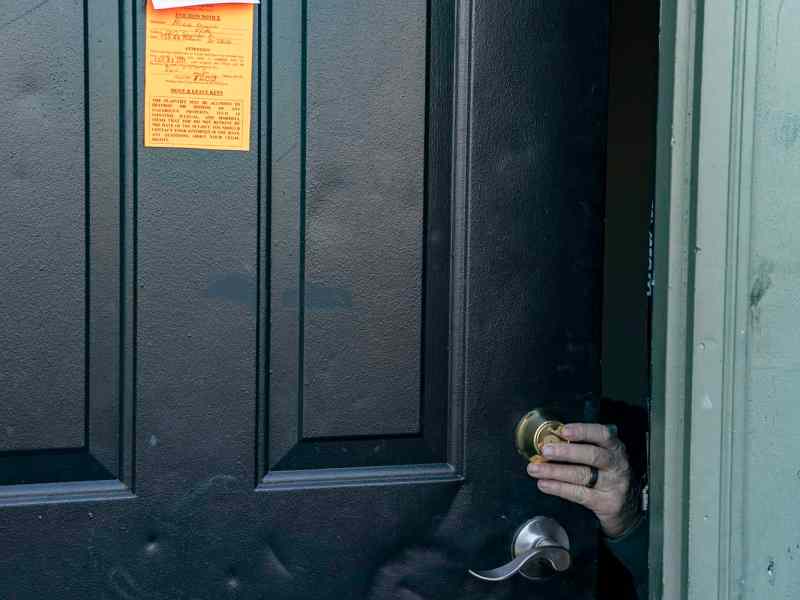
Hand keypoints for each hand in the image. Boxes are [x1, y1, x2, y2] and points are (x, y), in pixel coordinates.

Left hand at [526, 422, 640, 537]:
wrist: (629, 507)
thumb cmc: (608, 474)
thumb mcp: (605, 455)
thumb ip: (585, 445)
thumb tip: (552, 436)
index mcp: (614, 447)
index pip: (602, 434)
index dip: (583, 431)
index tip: (563, 430)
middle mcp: (616, 464)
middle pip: (592, 455)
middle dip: (566, 452)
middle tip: (545, 450)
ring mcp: (613, 484)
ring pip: (582, 475)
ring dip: (555, 471)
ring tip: (535, 469)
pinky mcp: (605, 503)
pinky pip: (578, 494)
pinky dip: (558, 488)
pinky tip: (544, 484)